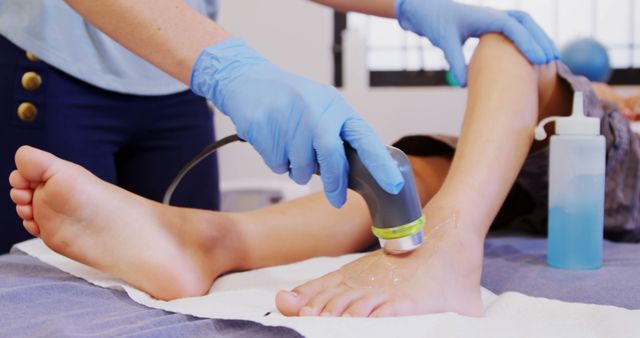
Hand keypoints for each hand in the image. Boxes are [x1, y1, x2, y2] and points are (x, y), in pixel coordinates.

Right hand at [191, 38, 403, 207]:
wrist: (248, 80)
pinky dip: (278, 162)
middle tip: (336, 198)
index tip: (392, 185)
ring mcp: (290, 120)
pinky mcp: (266, 130)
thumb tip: (354, 172)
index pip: (364, 138)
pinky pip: (278, 165)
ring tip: (290, 147)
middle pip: (331, 159)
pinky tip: (274, 141)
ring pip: (302, 168)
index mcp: (336, 107)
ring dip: (299, 169)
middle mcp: (315, 112)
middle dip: (335, 183)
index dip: (379, 164)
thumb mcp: (321, 107)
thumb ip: (337, 135)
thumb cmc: (291, 99)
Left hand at [395, 0, 557, 85]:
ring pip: (522, 25)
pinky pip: (513, 32)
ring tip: (548, 59)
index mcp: (485, 16)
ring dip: (536, 39)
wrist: (424, 9)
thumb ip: (454, 60)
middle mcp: (492, 15)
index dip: (528, 43)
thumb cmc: (434, 20)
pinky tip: (529, 58)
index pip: (513, 27)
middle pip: (525, 23)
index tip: (539, 60)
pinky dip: (524, 42)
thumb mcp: (444, 40)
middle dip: (540, 40)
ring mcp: (491, 20)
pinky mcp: (488, 27)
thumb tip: (462, 84)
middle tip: (552, 60)